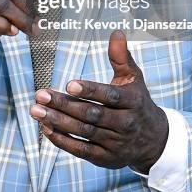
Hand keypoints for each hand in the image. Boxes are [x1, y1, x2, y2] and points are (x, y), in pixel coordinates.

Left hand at [29, 31, 167, 173]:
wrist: (155, 141)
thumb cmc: (138, 102)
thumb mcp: (133, 78)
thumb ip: (121, 57)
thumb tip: (116, 32)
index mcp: (133, 102)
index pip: (110, 97)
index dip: (90, 90)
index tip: (69, 84)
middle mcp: (125, 124)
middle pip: (92, 115)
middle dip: (64, 105)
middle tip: (41, 94)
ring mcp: (115, 144)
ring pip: (84, 132)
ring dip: (58, 122)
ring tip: (36, 110)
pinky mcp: (106, 159)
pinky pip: (82, 151)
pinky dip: (63, 141)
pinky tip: (46, 128)